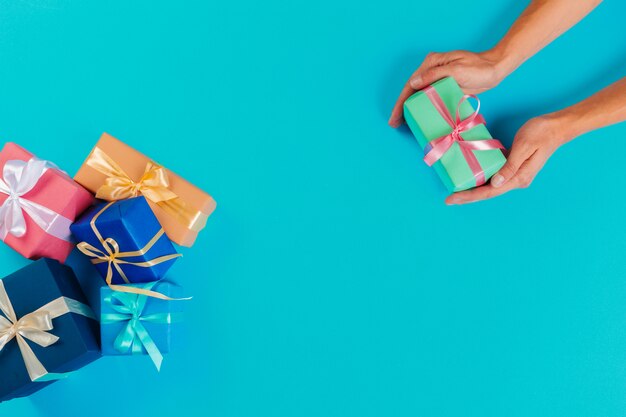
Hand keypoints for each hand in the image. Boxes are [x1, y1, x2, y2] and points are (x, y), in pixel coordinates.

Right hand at [389, 50, 506, 127]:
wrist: (495, 69)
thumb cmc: (479, 67)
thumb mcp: (456, 70)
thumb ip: (434, 75)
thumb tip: (413, 82)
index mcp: (431, 63)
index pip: (411, 83)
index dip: (401, 101)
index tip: (395, 116)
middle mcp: (431, 70)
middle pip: (411, 90)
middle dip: (401, 107)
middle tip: (394, 123)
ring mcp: (437, 78)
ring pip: (418, 95)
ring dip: (410, 108)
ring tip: (402, 123)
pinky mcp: (444, 86)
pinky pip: (429, 98)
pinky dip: (422, 108)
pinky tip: (418, 117)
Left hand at [445, 116, 566, 204]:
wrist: (558, 126)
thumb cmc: (542, 133)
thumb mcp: (524, 146)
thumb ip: (510, 166)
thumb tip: (495, 183)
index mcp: (519, 177)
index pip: (489, 191)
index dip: (470, 196)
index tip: (452, 198)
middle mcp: (516, 179)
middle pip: (487, 192)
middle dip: (467, 196)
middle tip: (448, 199)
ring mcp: (515, 174)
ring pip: (490, 185)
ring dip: (473, 188)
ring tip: (456, 191)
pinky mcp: (513, 166)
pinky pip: (494, 175)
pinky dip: (481, 177)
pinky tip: (470, 176)